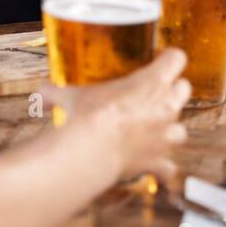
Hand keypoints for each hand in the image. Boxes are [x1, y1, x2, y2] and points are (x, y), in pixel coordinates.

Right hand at [42, 49, 189, 184]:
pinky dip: (162, 167)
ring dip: (170, 128)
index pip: (176, 58)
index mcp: (151, 82)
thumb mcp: (71, 96)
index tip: (157, 60)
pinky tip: (152, 166)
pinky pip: (168, 167)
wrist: (90, 152)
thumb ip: (58, 92)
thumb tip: (40, 92)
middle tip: (154, 92)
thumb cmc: (87, 116)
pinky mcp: (158, 161)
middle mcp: (166, 106)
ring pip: (182, 128)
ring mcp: (165, 136)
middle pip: (185, 89)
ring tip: (154, 129)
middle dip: (172, 90)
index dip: (168, 58)